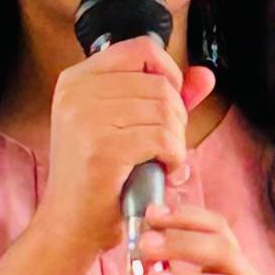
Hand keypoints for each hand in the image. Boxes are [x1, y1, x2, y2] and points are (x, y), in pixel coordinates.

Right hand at [33, 38, 213, 261]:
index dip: (168, 73)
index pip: (141, 48)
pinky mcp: (102, 149)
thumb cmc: (98, 178)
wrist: (69, 226)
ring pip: (164, 110)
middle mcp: (76, 93)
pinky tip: (164, 172)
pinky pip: (163, 138)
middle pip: (158, 83)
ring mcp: (85, 119)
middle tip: (168, 145)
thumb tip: (205, 76)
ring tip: (164, 160)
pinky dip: (174, 157)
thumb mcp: (128, 127)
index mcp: (76, 79)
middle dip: (176, 117)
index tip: (170, 104)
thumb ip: (166, 97)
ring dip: (176, 139)